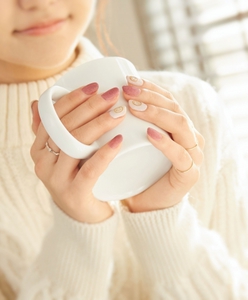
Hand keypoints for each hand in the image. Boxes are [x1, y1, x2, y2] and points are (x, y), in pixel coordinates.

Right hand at [30, 83, 125, 222]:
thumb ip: (53, 130)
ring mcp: (55, 179)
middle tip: (113, 95)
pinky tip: (119, 140)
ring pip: (75, 144)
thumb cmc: (78, 176)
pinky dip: (105, 153)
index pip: (52, 115)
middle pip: (65, 126)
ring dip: (99, 124)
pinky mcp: (74, 194)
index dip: (73, 98)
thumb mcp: (64, 153)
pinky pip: (90, 169)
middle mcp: (42, 161)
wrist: (83, 215)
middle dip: (90, 106)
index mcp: (38, 147)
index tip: (96, 86)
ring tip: (120, 112)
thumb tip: (38, 103)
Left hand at [122, 76, 204, 211]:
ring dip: (156, 113)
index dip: (150, 87)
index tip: (127, 79)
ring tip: (134, 107)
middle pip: (175, 108)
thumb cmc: (139, 172)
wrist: (148, 205)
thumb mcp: (136, 143)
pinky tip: (149, 133)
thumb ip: (133, 124)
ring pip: (180, 125)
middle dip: (150, 96)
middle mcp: (191, 138)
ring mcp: (194, 155)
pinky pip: (180, 155)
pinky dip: (165, 143)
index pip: (169, 100)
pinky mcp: (190, 174)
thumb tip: (108, 99)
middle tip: (126, 90)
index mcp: (180, 128)